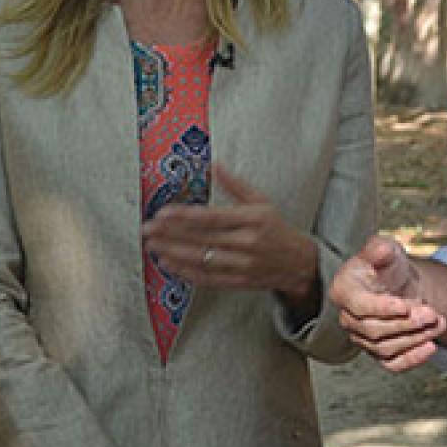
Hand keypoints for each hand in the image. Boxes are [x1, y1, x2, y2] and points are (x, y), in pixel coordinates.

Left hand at [141, 163, 319, 303]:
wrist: (298, 263)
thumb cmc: (275, 228)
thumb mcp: (261, 200)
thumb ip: (236, 185)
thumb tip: (216, 165)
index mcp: (252, 220)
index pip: (212, 218)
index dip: (185, 216)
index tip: (163, 212)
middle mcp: (246, 244)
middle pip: (202, 239)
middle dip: (171, 234)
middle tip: (148, 229)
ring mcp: (241, 266)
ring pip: (201, 260)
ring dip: (173, 253)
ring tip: (152, 245)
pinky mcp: (237, 282)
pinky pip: (207, 278)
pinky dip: (186, 272)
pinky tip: (168, 263)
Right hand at [329, 235, 445, 371]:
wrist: (399, 284)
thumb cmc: (387, 264)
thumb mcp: (386, 249)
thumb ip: (380, 248)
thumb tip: (381, 249)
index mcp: (343, 290)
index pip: (359, 306)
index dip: (382, 308)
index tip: (405, 305)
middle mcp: (348, 317)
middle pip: (374, 330)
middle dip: (406, 324)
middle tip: (431, 313)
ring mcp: (361, 338)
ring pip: (385, 348)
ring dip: (415, 338)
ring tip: (438, 323)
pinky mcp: (377, 352)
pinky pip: (392, 364)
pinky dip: (412, 359)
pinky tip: (431, 346)